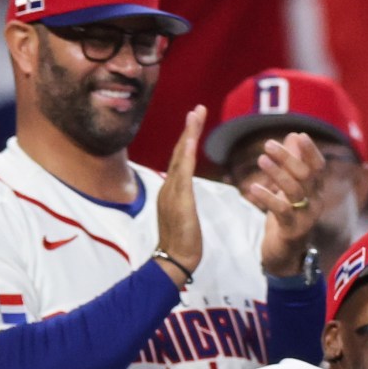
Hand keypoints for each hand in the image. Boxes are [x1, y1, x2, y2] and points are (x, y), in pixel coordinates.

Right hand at [154, 106, 204, 287]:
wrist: (175, 260)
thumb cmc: (183, 243)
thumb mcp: (186, 215)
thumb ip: (185, 200)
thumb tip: (187, 191)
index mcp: (172, 189)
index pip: (181, 158)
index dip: (188, 138)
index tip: (196, 119)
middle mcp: (169, 187)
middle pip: (179, 152)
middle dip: (189, 129)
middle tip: (198, 108)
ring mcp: (172, 193)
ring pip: (180, 158)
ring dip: (188, 135)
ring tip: (196, 115)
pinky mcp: (179, 201)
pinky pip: (182, 175)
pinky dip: (186, 156)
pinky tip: (191, 141)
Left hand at [252, 131, 326, 277]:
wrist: (284, 255)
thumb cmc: (286, 218)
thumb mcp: (288, 189)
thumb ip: (292, 164)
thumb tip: (294, 136)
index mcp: (316, 192)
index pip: (318, 167)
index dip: (310, 151)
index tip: (299, 135)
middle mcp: (315, 203)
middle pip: (306, 175)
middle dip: (287, 158)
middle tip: (267, 144)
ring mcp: (306, 218)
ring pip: (295, 190)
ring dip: (277, 173)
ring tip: (261, 160)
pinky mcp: (293, 230)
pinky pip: (281, 210)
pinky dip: (267, 197)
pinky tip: (252, 188)